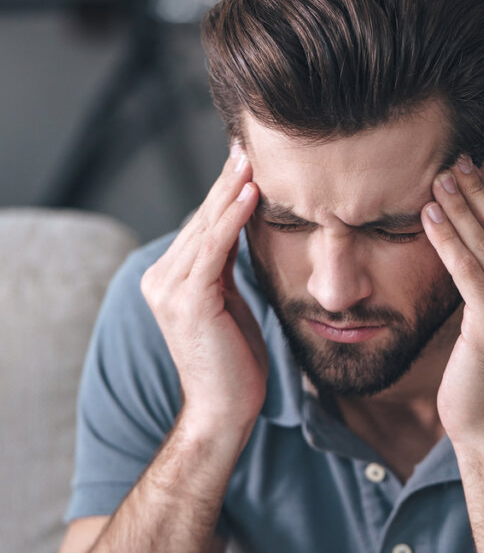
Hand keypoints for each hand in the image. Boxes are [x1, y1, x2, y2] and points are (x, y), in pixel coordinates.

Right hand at [140, 145, 266, 436]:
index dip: (225, 191)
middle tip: (248, 142)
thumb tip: (245, 232)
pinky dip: (232, 218)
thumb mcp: (231, 303)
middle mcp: (161, 278)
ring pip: (207, 228)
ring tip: (253, 157)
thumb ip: (228, 269)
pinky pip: (214, 249)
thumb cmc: (235, 361)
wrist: (224, 410)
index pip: (203, 225)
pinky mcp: (188, 300)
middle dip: (227, 181)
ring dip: (231, 190)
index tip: (246, 158)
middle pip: (203, 219)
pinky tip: (251, 192)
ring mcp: (170, 288)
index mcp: (170, 278)